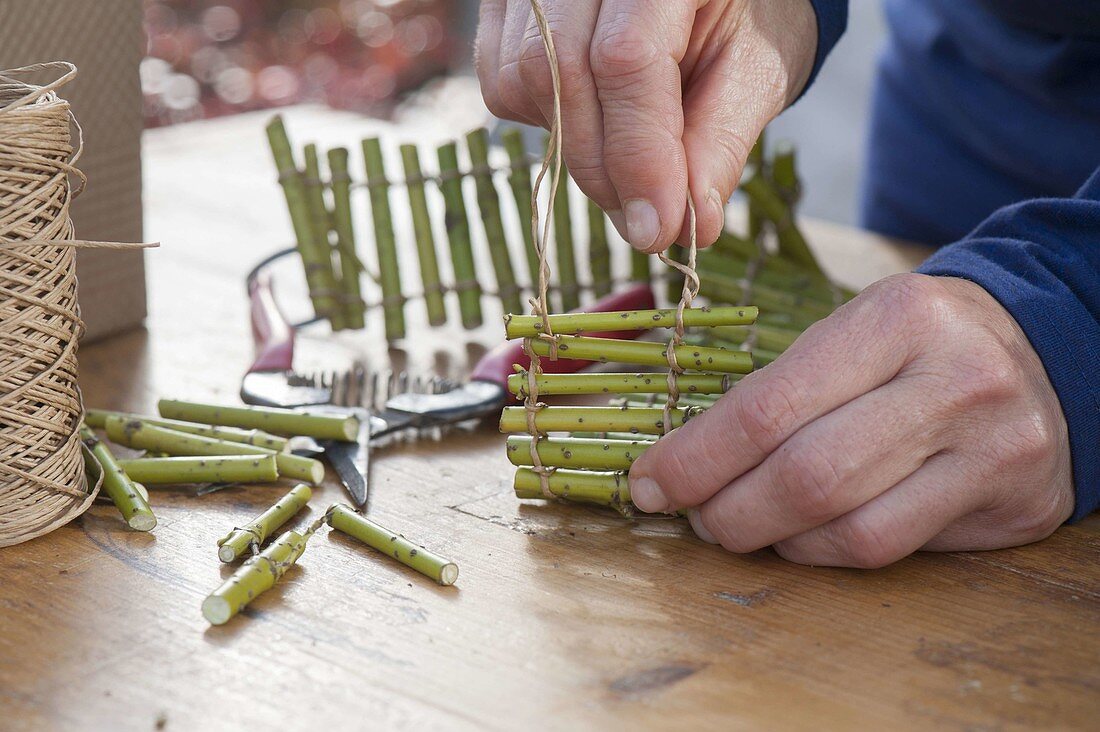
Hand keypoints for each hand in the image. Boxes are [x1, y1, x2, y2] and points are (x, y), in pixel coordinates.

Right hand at [475, 0, 817, 251]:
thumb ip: (720, 144)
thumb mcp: (755, 73)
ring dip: (573, 145)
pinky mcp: (507, 1)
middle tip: (644, 223)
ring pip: (521, 78)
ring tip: (629, 154)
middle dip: (602, 167)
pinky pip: (501, 77)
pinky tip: (594, 114)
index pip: (625, 58)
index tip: (656, 230)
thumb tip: (691, 226)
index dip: (637, 154)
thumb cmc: (744, 18)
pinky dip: (546, 119)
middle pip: (560, 71)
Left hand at [628, 274, 1074, 567]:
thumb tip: (682, 459)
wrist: (1041, 349)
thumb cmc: (915, 344)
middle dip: (726, 509)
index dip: (696, 458)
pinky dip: (822, 551)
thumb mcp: (851, 331)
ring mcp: (989, 448)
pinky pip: (887, 550)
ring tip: (740, 524)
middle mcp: (952, 381)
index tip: (650, 483)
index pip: (768, 406)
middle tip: (693, 515)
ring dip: (771, 537)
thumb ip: (776, 388)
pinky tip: (801, 535)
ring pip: (846, 527)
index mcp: (894, 319)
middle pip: (805, 476)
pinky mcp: (1009, 504)